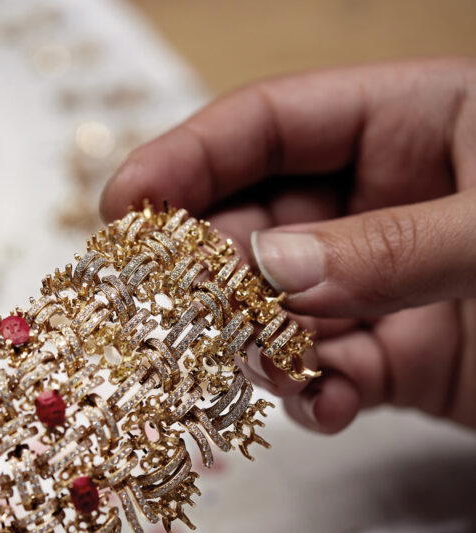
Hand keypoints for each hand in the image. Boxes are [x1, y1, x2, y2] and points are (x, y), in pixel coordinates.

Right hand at [101, 58, 475, 433]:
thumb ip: (391, 246)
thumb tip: (272, 268)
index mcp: (409, 123)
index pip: (271, 126)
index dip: (189, 159)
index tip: (123, 206)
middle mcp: (386, 202)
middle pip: (260, 224)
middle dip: (216, 272)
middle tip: (178, 313)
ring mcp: (387, 286)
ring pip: (283, 312)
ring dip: (262, 347)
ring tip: (270, 371)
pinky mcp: (404, 361)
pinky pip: (333, 380)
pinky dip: (318, 400)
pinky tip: (329, 408)